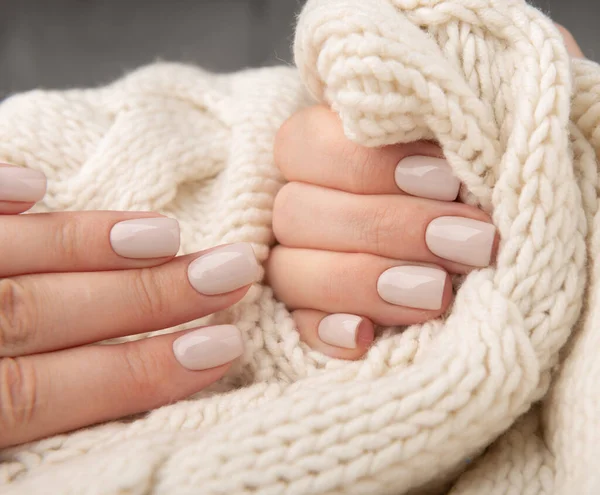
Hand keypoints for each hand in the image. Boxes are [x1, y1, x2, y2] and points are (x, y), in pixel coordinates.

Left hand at [0, 164, 258, 447]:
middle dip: (144, 295)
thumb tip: (107, 440)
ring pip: (2, 259)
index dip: (136, 373)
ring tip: (168, 234)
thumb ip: (25, 436)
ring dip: (86, 243)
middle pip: (36, 313)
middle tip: (230, 271)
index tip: (219, 350)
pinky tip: (37, 184)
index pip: (40, 394)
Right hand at [267, 21, 584, 361]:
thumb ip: (471, 77)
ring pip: (294, 272)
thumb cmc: (511, 175)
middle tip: (473, 245)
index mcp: (336, 145)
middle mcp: (311, 201)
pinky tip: (366, 340)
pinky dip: (328, 332)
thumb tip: (449, 49)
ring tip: (440, 296)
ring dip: (366, 283)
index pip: (308, 146)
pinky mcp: (318, 316)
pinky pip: (297, 327)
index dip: (370, 166)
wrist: (519, 240)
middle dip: (387, 230)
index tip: (449, 179)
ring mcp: (308, 262)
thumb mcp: (502, 114)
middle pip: (300, 214)